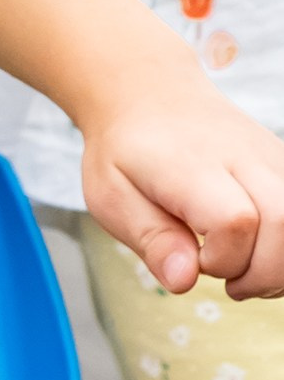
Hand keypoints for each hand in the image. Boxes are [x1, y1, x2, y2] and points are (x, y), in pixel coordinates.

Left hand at [82, 81, 283, 300]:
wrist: (152, 96)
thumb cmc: (128, 151)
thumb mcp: (113, 198)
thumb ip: (152, 241)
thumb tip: (183, 281)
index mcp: (193, 165)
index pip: (235, 221)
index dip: (222, 259)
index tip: (194, 262)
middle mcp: (243, 156)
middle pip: (283, 223)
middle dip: (261, 273)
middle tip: (227, 282)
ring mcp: (271, 158)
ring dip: (280, 265)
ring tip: (244, 270)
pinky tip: (257, 254)